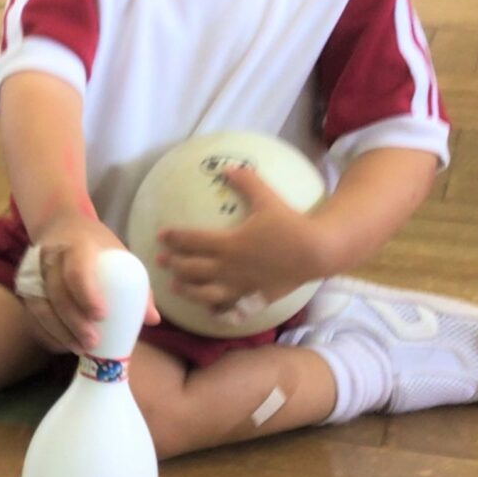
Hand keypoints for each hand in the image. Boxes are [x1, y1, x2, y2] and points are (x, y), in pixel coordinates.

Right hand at [25, 214, 157, 353]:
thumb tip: (152, 319)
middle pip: (56, 293)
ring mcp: (32, 272)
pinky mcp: (24, 287)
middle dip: (73, 321)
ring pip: (39, 306)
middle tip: (93, 342)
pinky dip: (47, 333)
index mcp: (76, 244)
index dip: (86, 295)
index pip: (76, 271)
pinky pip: (32, 314)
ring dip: (59, 331)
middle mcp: (49, 256)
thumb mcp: (119, 254)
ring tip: (80, 349)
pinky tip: (64, 345)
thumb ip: (137, 286)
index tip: (102, 316)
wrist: (61, 227)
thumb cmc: (96, 245)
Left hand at [157, 165, 327, 324]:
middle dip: (173, 264)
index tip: (160, 236)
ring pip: (205, 293)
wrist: (318, 252)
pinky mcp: (254, 298)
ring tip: (175, 286)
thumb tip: (228, 167)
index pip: (192, 241)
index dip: (174, 238)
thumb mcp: (267, 198)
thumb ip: (246, 181)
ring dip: (186, 289)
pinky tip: (207, 309)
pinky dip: (214, 309)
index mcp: (229, 243)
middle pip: (192, 268)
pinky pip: (229, 307)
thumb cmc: (291, 224)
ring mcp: (240, 286)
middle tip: (160, 260)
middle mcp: (230, 267)